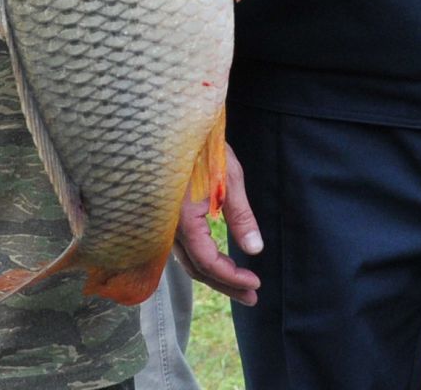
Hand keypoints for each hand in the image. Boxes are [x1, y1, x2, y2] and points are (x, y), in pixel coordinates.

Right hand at [172, 144, 261, 305]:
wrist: (171, 124)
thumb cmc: (203, 146)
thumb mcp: (229, 177)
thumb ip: (240, 216)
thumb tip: (255, 250)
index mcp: (183, 219)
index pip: (208, 262)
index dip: (232, 277)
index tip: (256, 283)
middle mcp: (167, 226)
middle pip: (196, 269)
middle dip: (225, 285)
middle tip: (252, 296)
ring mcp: (163, 222)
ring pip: (186, 260)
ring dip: (213, 275)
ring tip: (240, 285)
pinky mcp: (165, 215)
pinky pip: (180, 247)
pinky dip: (200, 259)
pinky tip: (216, 261)